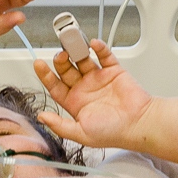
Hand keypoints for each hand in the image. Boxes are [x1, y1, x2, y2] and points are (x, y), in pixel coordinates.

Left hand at [33, 40, 154, 149]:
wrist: (139, 124)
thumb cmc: (113, 132)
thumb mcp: (81, 133)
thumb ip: (60, 125)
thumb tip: (42, 117)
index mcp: (75, 103)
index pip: (55, 86)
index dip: (46, 75)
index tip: (38, 64)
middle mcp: (85, 89)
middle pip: (67, 69)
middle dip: (61, 60)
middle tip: (61, 54)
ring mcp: (98, 78)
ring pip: (83, 59)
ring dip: (77, 50)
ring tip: (73, 43)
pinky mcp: (113, 71)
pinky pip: (104, 55)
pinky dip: (99, 48)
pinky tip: (93, 44)